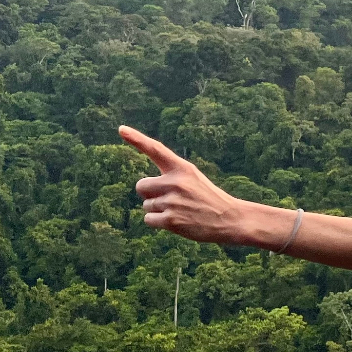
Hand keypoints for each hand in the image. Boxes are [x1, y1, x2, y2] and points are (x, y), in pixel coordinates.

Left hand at [121, 126, 254, 245]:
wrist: (230, 219)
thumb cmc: (209, 199)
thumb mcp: (194, 179)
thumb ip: (170, 177)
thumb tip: (143, 186)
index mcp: (183, 168)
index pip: (156, 149)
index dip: (136, 139)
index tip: (121, 129)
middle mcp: (175, 182)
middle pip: (141, 186)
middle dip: (150, 194)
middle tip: (171, 199)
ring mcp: (172, 201)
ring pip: (146, 205)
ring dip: (158, 210)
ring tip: (180, 211)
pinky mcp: (171, 220)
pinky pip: (149, 219)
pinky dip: (158, 222)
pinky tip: (176, 221)